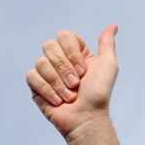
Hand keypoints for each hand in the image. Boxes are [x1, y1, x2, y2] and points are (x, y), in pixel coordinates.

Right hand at [25, 26, 121, 144]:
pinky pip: (32, 76)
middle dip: (65, 69)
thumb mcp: (108, 66)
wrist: (87, 118)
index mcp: (74, 52)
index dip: (72, 53)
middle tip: (76, 85)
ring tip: (69, 96)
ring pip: (40, 62)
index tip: (84, 71)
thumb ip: (107, 44)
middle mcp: (59, 59)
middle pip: (49, 46)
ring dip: (58, 83)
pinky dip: (47, 90)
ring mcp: (46, 72)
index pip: (64, 36)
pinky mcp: (35, 85)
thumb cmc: (99, 95)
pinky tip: (58, 101)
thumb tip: (113, 26)